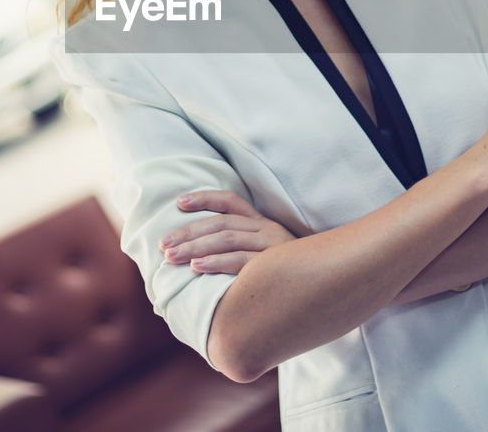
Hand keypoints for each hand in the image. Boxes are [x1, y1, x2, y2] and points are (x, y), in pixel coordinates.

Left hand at [160, 190, 295, 273]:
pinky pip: (241, 261)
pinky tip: (195, 268)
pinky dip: (216, 263)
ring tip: (171, 256)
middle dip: (189, 232)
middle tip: (163, 244)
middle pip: (221, 222)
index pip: (231, 201)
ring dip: (195, 247)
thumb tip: (200, 254)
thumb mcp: (267, 255)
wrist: (324, 289)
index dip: (204, 198)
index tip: (179, 203)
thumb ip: (240, 250)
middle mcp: (267, 229)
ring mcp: (272, 246)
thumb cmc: (287, 277)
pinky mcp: (275, 266)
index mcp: (263, 223)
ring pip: (227, 239)